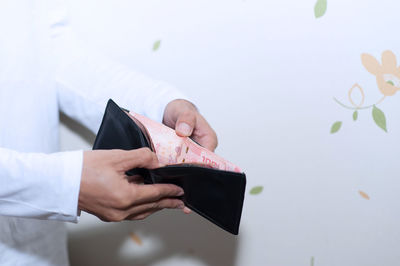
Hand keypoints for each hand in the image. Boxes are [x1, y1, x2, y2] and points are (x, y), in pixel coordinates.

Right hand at [78, 148, 185, 221]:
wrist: (58, 181)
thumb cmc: (83, 168)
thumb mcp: (116, 156)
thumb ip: (141, 157)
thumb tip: (157, 161)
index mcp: (125, 197)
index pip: (155, 194)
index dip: (170, 191)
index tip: (180, 191)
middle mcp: (121, 211)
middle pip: (151, 207)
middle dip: (168, 204)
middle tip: (182, 203)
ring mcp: (113, 215)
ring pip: (142, 212)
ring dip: (156, 207)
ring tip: (168, 203)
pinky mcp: (107, 214)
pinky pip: (131, 213)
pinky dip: (142, 206)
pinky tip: (145, 199)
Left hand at [163, 99, 217, 213]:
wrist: (167, 110)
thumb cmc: (180, 110)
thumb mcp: (183, 111)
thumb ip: (185, 119)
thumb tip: (184, 130)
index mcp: (209, 140)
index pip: (209, 159)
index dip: (198, 166)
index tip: (187, 172)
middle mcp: (202, 150)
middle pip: (198, 167)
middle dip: (188, 175)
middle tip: (178, 182)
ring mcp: (190, 155)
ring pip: (187, 169)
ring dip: (179, 174)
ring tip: (170, 183)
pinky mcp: (180, 157)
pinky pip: (177, 167)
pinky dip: (171, 170)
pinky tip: (164, 177)